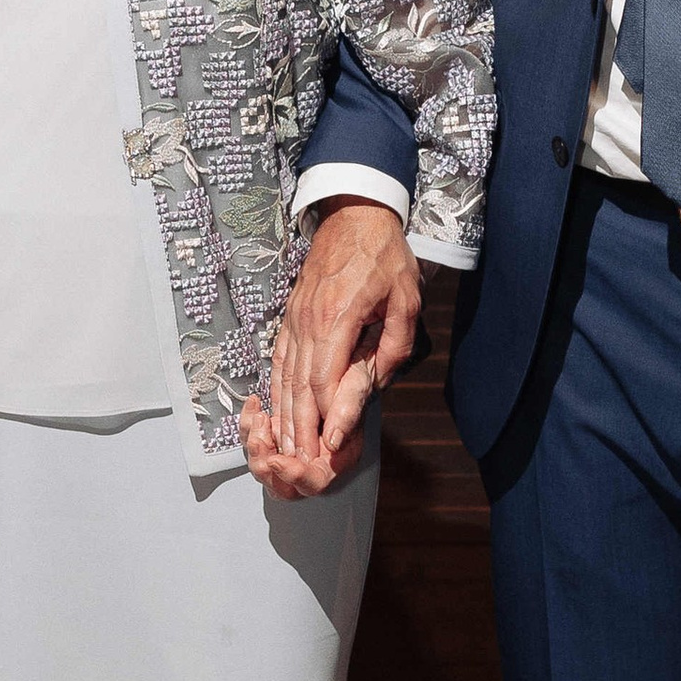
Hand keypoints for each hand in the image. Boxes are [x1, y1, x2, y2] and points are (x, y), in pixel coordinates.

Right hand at [243, 196, 421, 498]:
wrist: (354, 213)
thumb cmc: (384, 255)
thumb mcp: (405, 298)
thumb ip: (393, 345)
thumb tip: (377, 384)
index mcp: (338, 317)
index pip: (328, 379)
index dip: (329, 418)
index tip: (331, 449)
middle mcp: (309, 322)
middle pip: (300, 386)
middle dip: (300, 431)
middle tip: (302, 467)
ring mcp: (294, 320)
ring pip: (284, 378)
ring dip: (284, 418)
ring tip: (285, 453)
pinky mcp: (290, 318)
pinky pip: (278, 361)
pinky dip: (275, 392)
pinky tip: (274, 414)